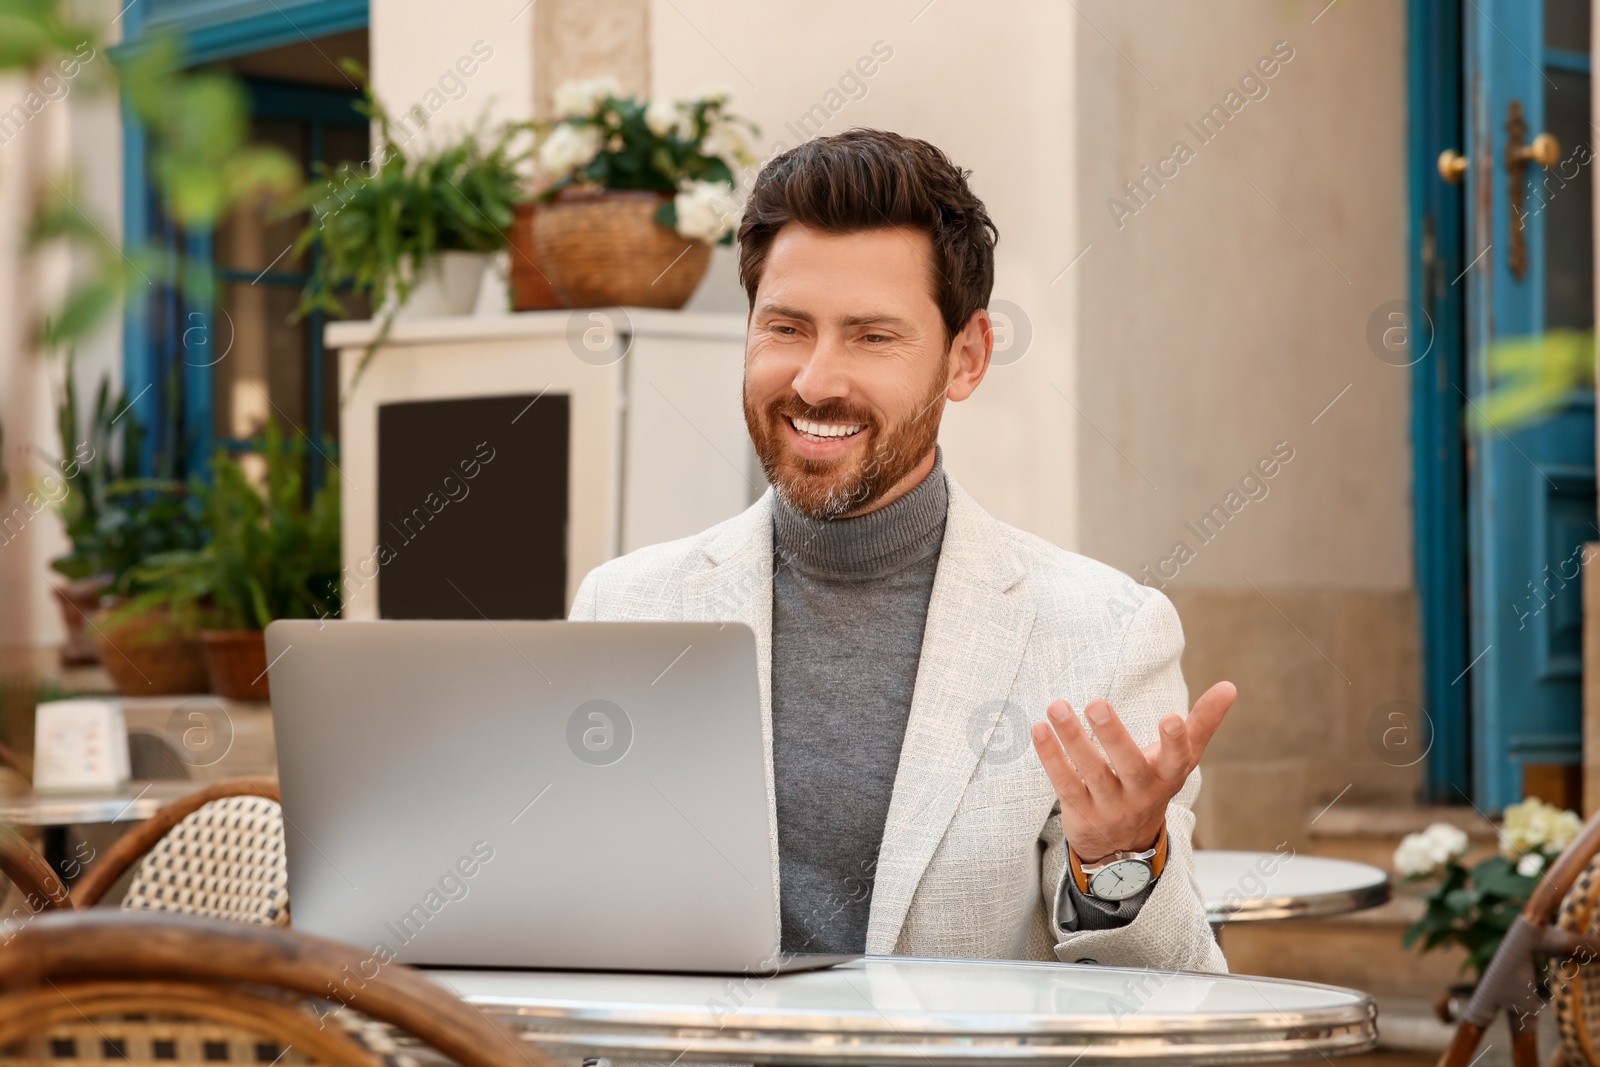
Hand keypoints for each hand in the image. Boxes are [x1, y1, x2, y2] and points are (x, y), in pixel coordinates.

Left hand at [1030, 681, 1235, 864]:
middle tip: (1096, 704)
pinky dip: (1051, 757)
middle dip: (1113, 736)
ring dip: (1072, 738)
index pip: (1177, 760)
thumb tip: (1231, 686)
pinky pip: (1064, 783)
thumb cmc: (1153, 784)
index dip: (1175, 741)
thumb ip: (1202, 724)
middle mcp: (1140, 794)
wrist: (1124, 847)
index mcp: (1167, 777)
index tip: (1171, 718)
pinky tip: (1039, 730)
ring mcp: (1110, 806)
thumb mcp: (1180, 761)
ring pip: (1090, 772)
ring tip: (1057, 707)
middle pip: (1128, 765)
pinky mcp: (1081, 813)